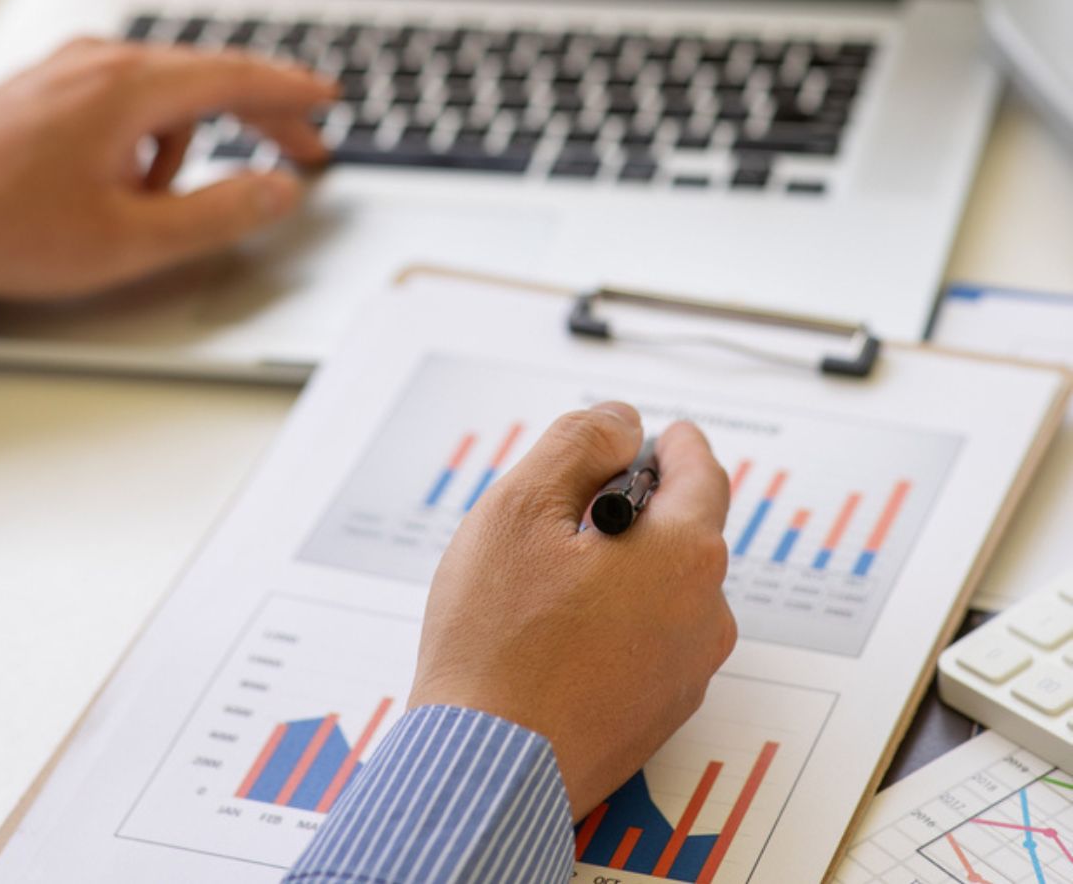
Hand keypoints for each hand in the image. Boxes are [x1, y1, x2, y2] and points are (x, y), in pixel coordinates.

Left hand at [0, 38, 337, 299]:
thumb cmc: (3, 226)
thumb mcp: (131, 239)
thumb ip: (219, 213)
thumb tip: (278, 191)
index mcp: (127, 88)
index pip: (236, 76)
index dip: (291, 91)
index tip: (328, 98)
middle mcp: (100, 62)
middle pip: (207, 76)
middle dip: (260, 114)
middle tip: (302, 149)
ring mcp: (69, 70)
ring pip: (164, 91)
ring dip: (189, 140)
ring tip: (165, 201)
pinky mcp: (48, 87)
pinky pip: (124, 98)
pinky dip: (147, 135)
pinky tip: (125, 183)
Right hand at [408, 402, 735, 821]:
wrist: (487, 767)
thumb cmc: (498, 642)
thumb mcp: (521, 506)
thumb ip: (577, 444)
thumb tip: (619, 423)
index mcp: (684, 555)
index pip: (701, 473)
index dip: (675, 444)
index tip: (658, 435)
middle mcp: (703, 615)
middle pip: (683, 531)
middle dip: (636, 508)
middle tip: (570, 506)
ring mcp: (687, 672)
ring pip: (665, 588)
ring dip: (624, 566)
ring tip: (550, 577)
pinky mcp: (660, 714)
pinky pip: (652, 639)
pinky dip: (618, 618)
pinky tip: (557, 629)